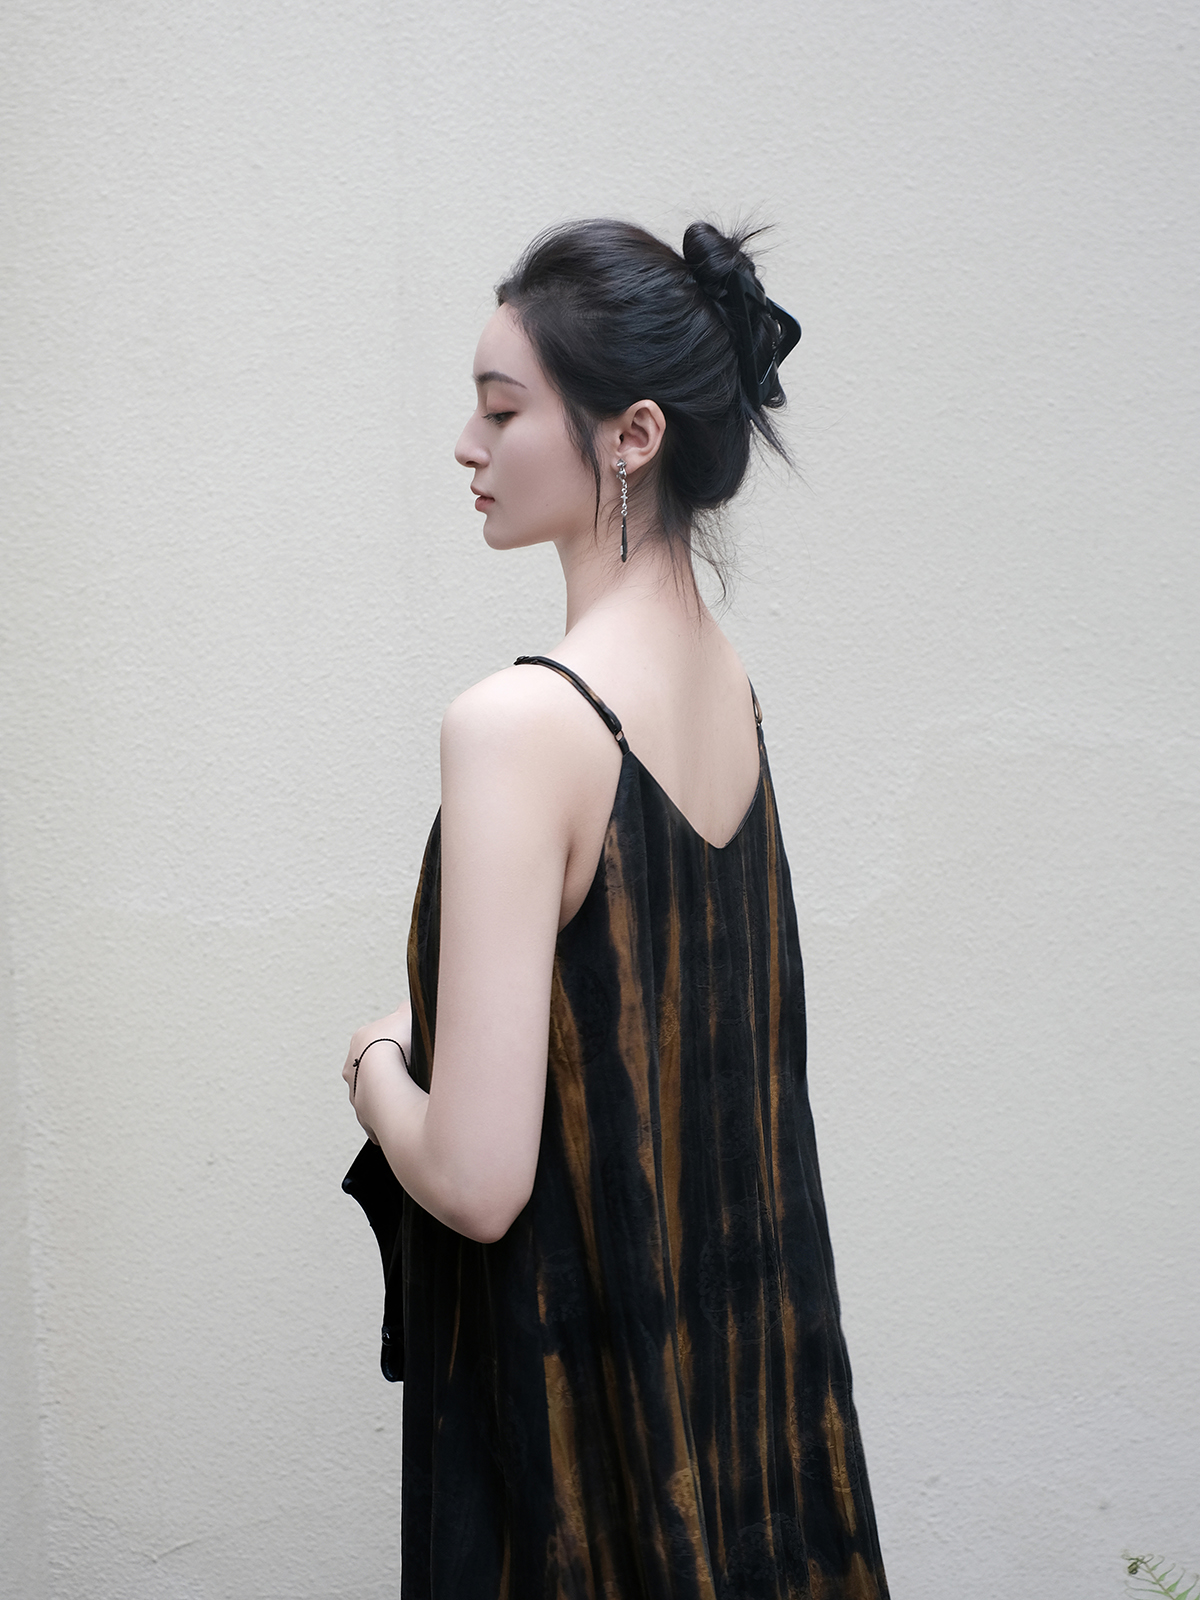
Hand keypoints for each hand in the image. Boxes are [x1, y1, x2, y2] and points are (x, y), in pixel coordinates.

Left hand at [342, 1002, 412, 1142]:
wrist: (385, 1078)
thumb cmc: (395, 1044)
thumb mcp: (407, 1014)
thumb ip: (406, 1010)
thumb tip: (407, 1008)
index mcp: (360, 1040)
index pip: (376, 1040)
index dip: (394, 1042)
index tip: (409, 1047)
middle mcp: (352, 1068)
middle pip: (371, 1068)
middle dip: (388, 1071)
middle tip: (411, 1073)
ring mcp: (357, 1094)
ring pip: (374, 1093)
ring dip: (389, 1094)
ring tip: (411, 1094)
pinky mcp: (366, 1117)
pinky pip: (380, 1116)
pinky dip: (392, 1114)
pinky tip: (407, 1111)